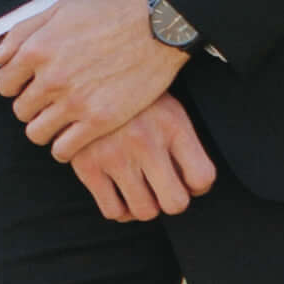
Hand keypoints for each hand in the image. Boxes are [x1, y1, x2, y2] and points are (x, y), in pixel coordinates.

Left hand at [0, 0, 179, 154]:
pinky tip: (73, 137)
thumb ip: (22, 32)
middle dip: (31, 106)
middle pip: (20, 110)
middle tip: (49, 102)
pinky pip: (64, 149)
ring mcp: (74, 102)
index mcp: (36, 50)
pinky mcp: (99, 121)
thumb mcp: (59, 10)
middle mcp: (51, 79)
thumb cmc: (109, 14)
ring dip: (44, 128)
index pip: (4, 85)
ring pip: (36, 132)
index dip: (16, 86)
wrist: (156, 28)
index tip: (30, 85)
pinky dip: (63, 148)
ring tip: (59, 121)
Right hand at [65, 93, 216, 224]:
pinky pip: (112, 211)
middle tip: (163, 188)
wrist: (81, 71)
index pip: (202, 177)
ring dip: (145, 205)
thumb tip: (194, 187)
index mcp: (172, 124)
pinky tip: (118, 192)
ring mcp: (114, 155)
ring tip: (140, 189)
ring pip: (144, 212)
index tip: (187, 179)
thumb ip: (182, 141)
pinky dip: (119, 209)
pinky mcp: (86, 165)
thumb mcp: (166, 105)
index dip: (198, 185)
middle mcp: (146, 141)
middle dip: (172, 200)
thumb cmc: (132, 96)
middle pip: (176, 203)